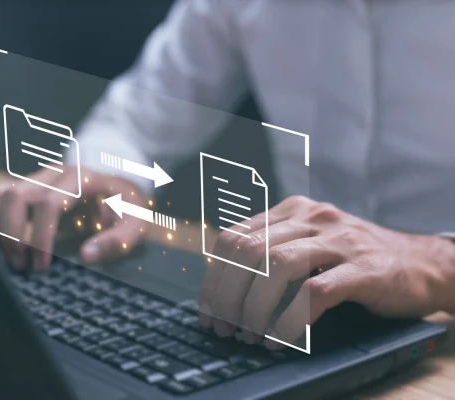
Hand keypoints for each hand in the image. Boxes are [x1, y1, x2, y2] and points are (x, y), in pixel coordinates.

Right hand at [0, 165, 147, 270]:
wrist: (119, 183)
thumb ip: (117, 239)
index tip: (40, 267)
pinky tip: (1, 245)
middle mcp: (55, 173)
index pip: (51, 203)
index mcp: (83, 179)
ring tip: (8, 257)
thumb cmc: (127, 206)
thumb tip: (86, 256)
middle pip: (17, 196)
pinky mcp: (27, 184)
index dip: (41, 237)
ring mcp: (38, 176)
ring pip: (0, 193)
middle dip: (11, 234)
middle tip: (19, 266)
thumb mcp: (136, 222)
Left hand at [200, 195, 454, 348]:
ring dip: (254, 308)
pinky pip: (315, 293)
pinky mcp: (363, 269)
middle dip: (227, 296)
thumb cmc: (354, 258)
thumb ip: (272, 250)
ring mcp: (338, 240)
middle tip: (226, 329)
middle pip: (247, 251)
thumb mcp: (309, 242)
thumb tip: (223, 286)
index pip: (232, 238)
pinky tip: (280, 339)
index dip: (213, 278)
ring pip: (276, 266)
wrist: (420, 262)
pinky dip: (290, 320)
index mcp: (290, 210)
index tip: (208, 310)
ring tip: (250, 336)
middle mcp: (310, 217)